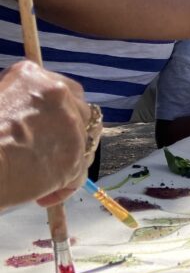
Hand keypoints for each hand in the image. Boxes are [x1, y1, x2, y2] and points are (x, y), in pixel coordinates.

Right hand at [0, 61, 98, 210]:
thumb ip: (21, 101)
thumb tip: (33, 118)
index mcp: (33, 76)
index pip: (64, 89)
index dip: (60, 111)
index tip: (50, 127)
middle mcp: (57, 94)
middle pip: (82, 112)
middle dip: (71, 132)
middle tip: (52, 150)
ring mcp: (70, 125)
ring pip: (85, 142)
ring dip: (69, 159)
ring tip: (45, 176)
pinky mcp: (74, 157)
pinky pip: (79, 173)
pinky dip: (63, 187)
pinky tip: (43, 196)